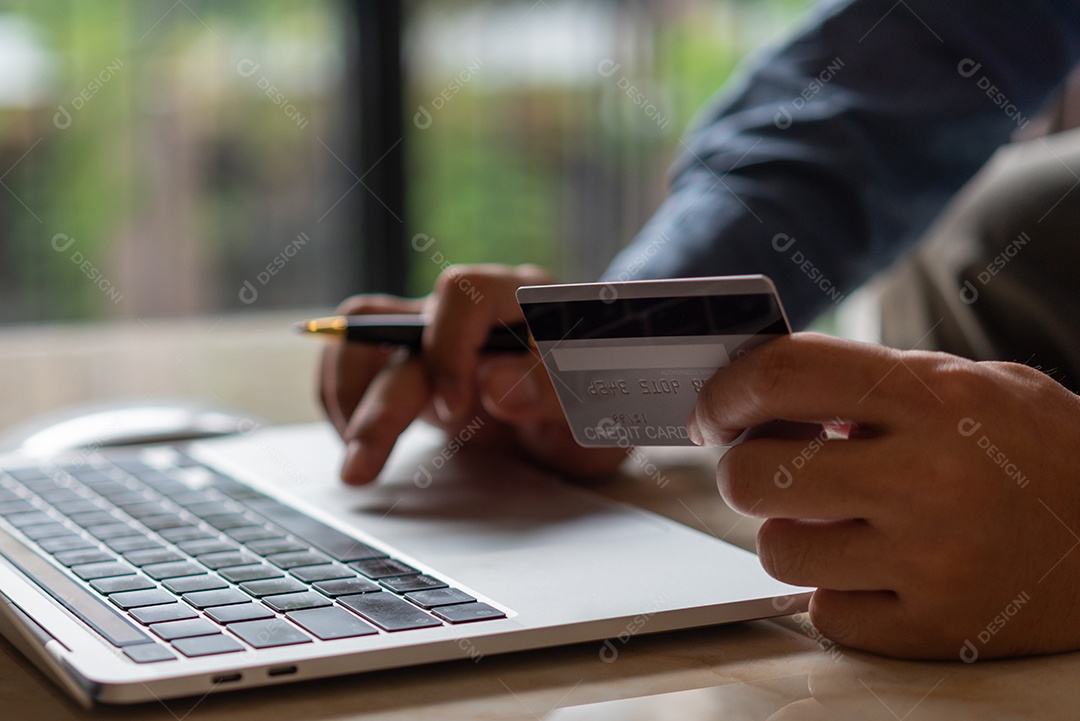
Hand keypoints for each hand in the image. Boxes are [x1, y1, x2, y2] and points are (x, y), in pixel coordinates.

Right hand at [319, 264, 624, 484]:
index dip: (449, 349)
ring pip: (365, 333)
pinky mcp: (417, 363)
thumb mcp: (597, 411)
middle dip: (379, 404)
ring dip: (348, 391)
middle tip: (362, 466)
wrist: (591, 404)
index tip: (455, 410)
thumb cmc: (600, 401)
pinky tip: (357, 441)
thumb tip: (497, 384)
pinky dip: (345, 395)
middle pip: (404, 331)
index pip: (463, 295)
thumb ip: (555, 393)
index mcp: (525, 301)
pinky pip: (360, 357)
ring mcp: (439, 334)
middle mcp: (473, 311)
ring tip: (353, 455)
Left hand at [688, 332, 1079, 659]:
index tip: (714, 411)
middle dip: (744, 471)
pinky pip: (826, 613)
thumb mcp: (970, 385)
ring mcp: (930, 560)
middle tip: (767, 470)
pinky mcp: (935, 628)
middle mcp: (926, 478)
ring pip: (779, 550)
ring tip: (838, 522)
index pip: (784, 375)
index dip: (727, 391)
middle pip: (755, 475)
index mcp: (932, 399)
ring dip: (791, 535)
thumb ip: (872, 386)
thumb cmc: (1043, 453)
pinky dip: (836, 592)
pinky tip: (875, 570)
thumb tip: (768, 400)